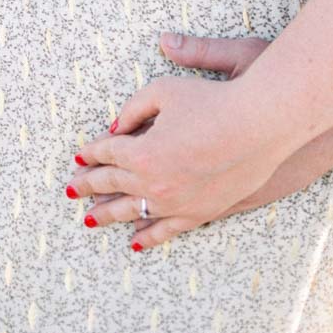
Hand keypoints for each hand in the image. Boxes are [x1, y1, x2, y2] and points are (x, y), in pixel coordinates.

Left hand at [72, 54, 287, 250]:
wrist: (260, 125)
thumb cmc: (213, 101)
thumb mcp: (165, 90)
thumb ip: (134, 107)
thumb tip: (116, 126)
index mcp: (140, 152)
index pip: (107, 153)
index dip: (91, 152)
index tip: (80, 154)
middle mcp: (153, 184)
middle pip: (112, 186)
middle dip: (89, 186)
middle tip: (73, 189)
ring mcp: (175, 204)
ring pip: (132, 213)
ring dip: (109, 214)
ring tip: (91, 219)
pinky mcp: (199, 214)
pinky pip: (165, 231)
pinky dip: (147, 237)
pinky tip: (135, 242)